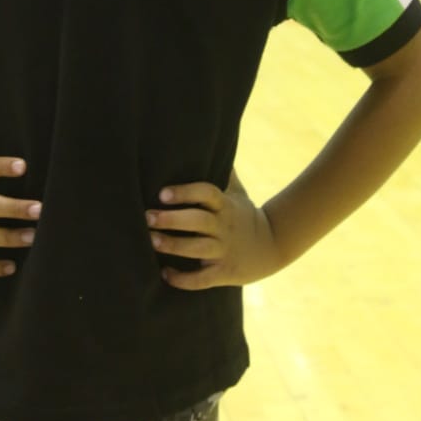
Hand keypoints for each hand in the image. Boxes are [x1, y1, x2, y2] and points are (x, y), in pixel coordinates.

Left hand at [146, 172, 279, 290]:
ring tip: (151, 241)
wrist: (272, 246)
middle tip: (147, 217)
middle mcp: (224, 226)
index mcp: (225, 205)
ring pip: (198, 248)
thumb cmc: (244, 215)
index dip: (185, 192)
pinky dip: (183, 279)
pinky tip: (165, 274)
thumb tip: (213, 141)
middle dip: (172, 219)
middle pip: (198, 221)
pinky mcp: (224, 272)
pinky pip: (202, 278)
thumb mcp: (237, 192)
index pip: (206, 193)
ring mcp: (224, 250)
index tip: (162, 193)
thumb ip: (223, 172)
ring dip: (174, 246)